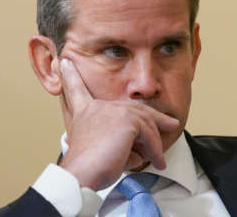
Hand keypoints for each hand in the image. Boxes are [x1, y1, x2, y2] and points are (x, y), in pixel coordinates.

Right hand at [58, 58, 178, 190]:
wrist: (82, 174)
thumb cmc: (89, 168)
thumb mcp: (101, 151)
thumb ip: (118, 144)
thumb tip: (139, 153)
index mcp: (87, 112)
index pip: (77, 89)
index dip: (70, 76)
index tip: (65, 62)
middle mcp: (99, 107)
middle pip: (135, 109)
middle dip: (156, 118)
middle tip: (171, 123)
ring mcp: (114, 110)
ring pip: (146, 123)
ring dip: (155, 144)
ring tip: (159, 160)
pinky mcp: (127, 120)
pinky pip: (150, 134)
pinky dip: (155, 150)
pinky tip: (157, 162)